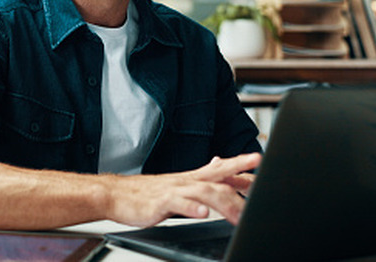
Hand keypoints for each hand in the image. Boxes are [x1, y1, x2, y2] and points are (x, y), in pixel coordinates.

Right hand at [104, 153, 260, 227]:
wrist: (115, 194)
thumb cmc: (145, 192)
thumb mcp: (178, 183)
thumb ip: (200, 176)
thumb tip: (219, 164)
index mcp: (191, 177)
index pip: (221, 168)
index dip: (241, 165)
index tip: (259, 161)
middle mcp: (185, 181)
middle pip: (218, 176)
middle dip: (239, 178)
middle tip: (259, 183)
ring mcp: (174, 190)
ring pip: (203, 191)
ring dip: (223, 202)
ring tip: (239, 214)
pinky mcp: (161, 202)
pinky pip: (179, 204)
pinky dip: (192, 208)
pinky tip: (203, 213)